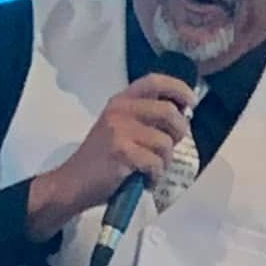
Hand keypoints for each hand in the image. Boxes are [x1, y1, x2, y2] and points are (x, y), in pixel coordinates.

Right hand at [25, 72, 194, 240]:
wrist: (73, 183)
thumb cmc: (102, 160)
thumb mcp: (120, 129)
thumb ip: (145, 120)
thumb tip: (181, 118)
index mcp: (120, 101)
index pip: (154, 82)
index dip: (178, 89)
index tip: (192, 102)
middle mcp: (119, 110)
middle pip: (168, 112)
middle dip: (179, 133)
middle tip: (170, 148)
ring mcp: (119, 130)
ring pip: (165, 143)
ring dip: (164, 162)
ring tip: (151, 169)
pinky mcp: (121, 152)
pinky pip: (156, 163)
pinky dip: (154, 176)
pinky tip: (143, 180)